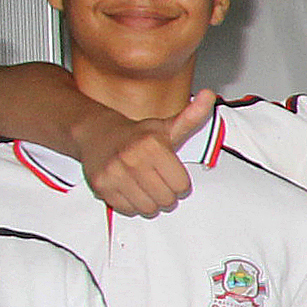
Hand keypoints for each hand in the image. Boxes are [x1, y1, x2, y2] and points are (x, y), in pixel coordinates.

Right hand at [81, 90, 216, 219]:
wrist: (96, 133)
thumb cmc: (137, 134)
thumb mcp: (167, 126)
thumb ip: (191, 116)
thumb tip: (210, 96)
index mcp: (152, 145)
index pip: (182, 186)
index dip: (179, 182)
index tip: (171, 172)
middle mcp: (131, 158)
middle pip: (166, 199)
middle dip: (166, 193)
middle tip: (157, 180)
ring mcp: (114, 173)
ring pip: (148, 208)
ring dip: (150, 201)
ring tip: (143, 184)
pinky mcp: (101, 186)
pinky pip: (127, 210)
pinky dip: (131, 204)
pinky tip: (128, 187)